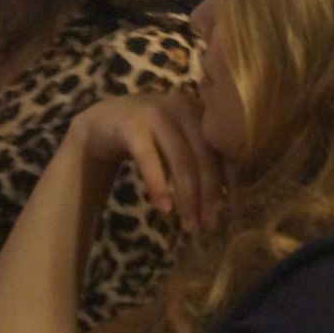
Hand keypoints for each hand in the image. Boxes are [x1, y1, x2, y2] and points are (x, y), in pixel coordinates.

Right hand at [65, 88, 223, 232]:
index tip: (229, 212)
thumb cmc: (153, 138)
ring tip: (188, 225)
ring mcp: (155, 113)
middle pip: (205, 157)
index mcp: (202, 110)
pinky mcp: (131, 125)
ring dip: (187, 198)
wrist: (105, 121)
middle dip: (208, 196)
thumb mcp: (181, 143)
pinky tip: (164, 208)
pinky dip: (158, 185)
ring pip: (181, 161)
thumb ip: (203, 161)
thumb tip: (227, 203)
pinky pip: (149, 159)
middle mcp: (183, 106)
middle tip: (207, 226)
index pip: (224, 149)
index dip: (229, 182)